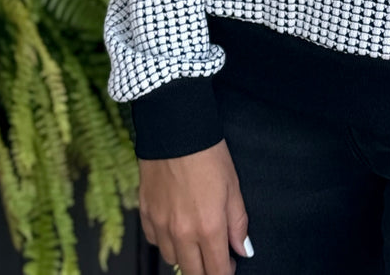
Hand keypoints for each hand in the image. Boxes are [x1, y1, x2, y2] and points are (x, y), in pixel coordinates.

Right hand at [138, 141, 250, 274]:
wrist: (175, 128)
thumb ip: (238, 223)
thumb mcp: (233, 186)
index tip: (230, 265)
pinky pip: (155, 241)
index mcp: (208, 227)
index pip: (216, 272)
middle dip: (206, 270)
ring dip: (186, 255)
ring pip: (172, 259)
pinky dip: (166, 240)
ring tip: (196, 236)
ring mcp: (161, 225)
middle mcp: (182, 233)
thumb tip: (243, 250)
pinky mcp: (146, 214)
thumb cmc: (208, 153)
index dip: (225, 273)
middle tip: (215, 256)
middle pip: (192, 273)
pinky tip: (176, 225)